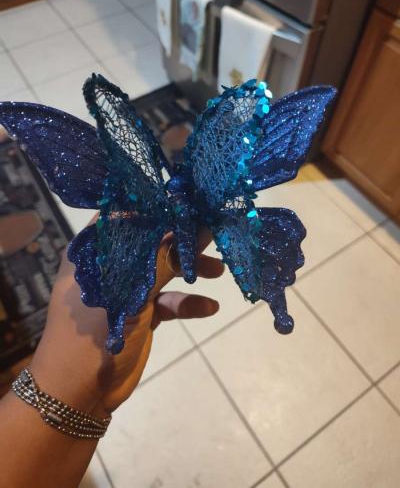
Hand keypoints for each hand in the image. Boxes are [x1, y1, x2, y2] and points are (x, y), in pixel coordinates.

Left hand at [29, 225, 222, 417]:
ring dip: (189, 269)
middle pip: (150, 241)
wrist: (78, 394)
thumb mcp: (130, 291)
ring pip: (161, 269)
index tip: (190, 200)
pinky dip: (185, 302)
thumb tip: (196, 225)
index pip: (127, 214)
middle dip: (181, 239)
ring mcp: (125, 290)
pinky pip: (165, 301)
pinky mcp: (139, 313)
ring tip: (218, 270)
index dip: (158, 206)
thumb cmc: (96, 332)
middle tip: (212, 233)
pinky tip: (209, 307)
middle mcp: (110, 265)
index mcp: (94, 250)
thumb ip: (164, 258)